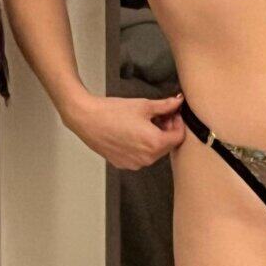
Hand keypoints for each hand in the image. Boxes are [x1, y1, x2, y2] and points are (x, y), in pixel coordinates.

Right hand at [66, 91, 184, 169]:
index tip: (172, 114)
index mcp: (155, 143)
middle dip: (166, 130)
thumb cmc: (113, 112)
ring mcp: (134, 164)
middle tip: (159, 116)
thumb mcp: (144, 105)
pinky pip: (140, 156)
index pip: (179, 137)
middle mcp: (147, 158)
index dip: (178, 123)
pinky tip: (133, 132)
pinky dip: (141, 146)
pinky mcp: (123, 164)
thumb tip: (179, 102)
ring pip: (154, 152)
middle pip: (167, 146)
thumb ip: (165, 106)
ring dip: (154, 138)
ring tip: (144, 123)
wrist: (86, 119)